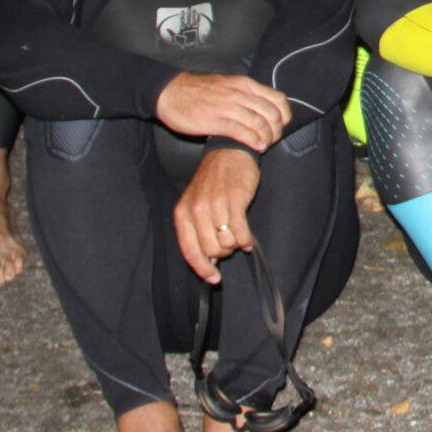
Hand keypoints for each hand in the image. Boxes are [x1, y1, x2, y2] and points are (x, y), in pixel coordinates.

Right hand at [156, 71, 291, 153]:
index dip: (284, 115)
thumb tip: (263, 108)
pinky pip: (242, 132)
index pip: (277, 98)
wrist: (170, 92)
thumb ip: (245, 94)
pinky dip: (253, 141)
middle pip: (271, 113)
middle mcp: (239, 94)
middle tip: (273, 139)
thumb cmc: (199, 91)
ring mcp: (227, 107)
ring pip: (259, 123)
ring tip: (265, 145)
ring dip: (267, 137)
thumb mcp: (228, 85)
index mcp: (245, 84)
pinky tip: (257, 147)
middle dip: (277, 129)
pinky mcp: (215, 121)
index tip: (281, 125)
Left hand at [172, 148, 263, 282]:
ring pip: (226, 243)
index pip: (190, 251)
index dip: (202, 269)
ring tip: (238, 237)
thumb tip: (208, 261)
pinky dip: (246, 240)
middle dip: (223, 253)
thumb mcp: (197, 205)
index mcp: (183, 213)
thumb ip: (197, 232)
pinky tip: (248, 240)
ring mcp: (215, 205)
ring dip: (235, 245)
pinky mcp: (235, 200)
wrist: (229, 153)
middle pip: (211, 250)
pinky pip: (241, 232)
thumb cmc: (213, 182)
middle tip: (229, 245)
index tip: (213, 279)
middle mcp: (196, 210)